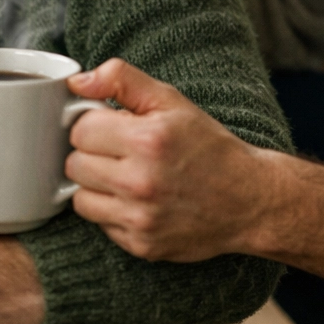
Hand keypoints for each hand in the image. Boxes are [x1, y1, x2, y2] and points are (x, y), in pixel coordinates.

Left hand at [65, 59, 261, 260]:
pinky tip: (136, 199)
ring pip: (79, 197)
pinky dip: (111, 211)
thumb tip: (76, 82)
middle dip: (92, 153)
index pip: (80, 130)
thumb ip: (121, 79)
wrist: (249, 200)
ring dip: (95, 184)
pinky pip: (99, 224)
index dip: (94, 124)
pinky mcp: (141, 245)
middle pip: (75, 164)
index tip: (112, 126)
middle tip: (119, 150)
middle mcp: (141, 182)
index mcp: (147, 140)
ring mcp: (140, 218)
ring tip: (124, 174)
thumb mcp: (171, 100)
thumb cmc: (207, 146)